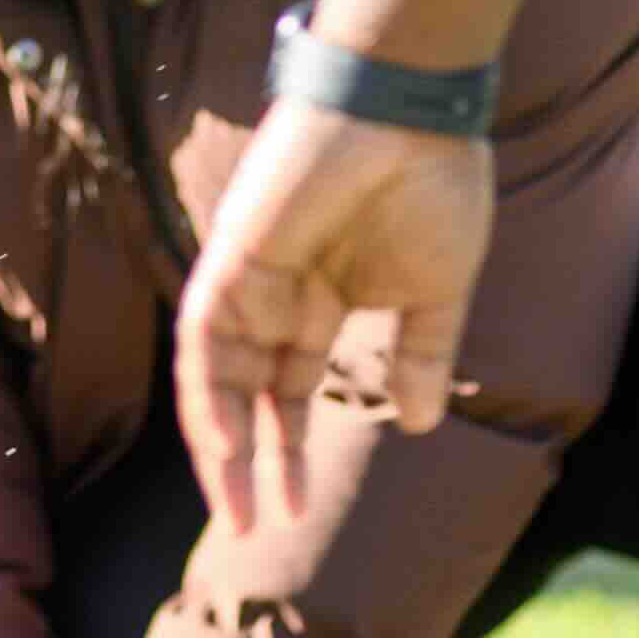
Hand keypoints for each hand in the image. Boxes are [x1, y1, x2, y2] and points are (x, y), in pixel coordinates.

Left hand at [175, 108, 493, 536]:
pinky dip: (206, 387)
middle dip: (246, 460)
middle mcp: (278, 293)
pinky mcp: (233, 252)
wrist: (413, 108)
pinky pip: (202, 332)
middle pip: (245, 391)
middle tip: (250, 528)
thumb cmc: (434, 186)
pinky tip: (222, 439)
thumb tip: (418, 427)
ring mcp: (250, 273)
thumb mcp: (435, 293)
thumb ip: (419, 356)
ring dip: (218, 439)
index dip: (288, 449)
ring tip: (235, 503)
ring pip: (213, 371)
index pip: (289, 389)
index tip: (296, 512)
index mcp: (323, 300)